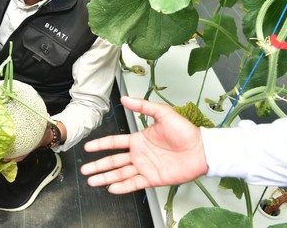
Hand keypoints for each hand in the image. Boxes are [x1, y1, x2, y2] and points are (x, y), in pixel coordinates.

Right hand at [80, 96, 207, 193]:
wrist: (202, 149)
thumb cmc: (186, 131)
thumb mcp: (163, 113)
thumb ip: (143, 106)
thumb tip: (125, 98)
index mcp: (139, 139)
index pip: (114, 143)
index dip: (100, 145)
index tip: (88, 147)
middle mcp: (139, 154)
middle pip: (113, 161)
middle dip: (98, 166)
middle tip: (85, 170)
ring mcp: (145, 167)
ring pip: (120, 174)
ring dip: (106, 178)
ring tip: (92, 181)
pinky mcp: (153, 179)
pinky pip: (134, 183)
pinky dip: (123, 187)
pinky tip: (112, 188)